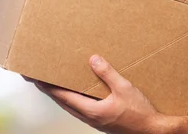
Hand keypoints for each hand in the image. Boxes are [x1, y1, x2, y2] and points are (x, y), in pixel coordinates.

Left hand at [26, 55, 171, 133]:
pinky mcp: (101, 120)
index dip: (48, 87)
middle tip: (38, 78)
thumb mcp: (124, 88)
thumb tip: (93, 60)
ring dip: (60, 94)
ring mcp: (94, 120)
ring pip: (71, 106)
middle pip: (62, 102)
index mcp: (91, 110)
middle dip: (49, 90)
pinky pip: (80, 108)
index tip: (35, 78)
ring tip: (53, 83)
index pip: (63, 96)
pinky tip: (77, 92)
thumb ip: (107, 74)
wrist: (152, 131)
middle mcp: (89, 117)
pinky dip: (72, 98)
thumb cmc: (139, 114)